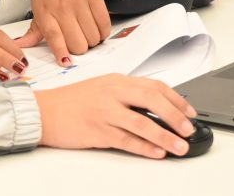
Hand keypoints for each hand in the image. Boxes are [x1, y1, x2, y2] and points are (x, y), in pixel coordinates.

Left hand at [14, 0, 109, 65]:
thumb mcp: (37, 4)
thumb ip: (34, 29)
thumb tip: (21, 46)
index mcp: (44, 12)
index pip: (54, 38)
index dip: (62, 52)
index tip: (66, 61)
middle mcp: (61, 8)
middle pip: (78, 43)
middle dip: (80, 47)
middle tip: (78, 40)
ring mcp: (79, 1)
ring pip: (93, 36)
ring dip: (92, 40)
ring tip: (87, 31)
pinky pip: (104, 23)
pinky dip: (103, 31)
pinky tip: (97, 27)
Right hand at [35, 74, 198, 158]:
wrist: (44, 111)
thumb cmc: (71, 101)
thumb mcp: (101, 88)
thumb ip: (126, 95)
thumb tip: (155, 108)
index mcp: (116, 81)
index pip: (153, 86)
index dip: (176, 99)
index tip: (190, 111)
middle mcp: (112, 93)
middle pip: (152, 100)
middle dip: (175, 115)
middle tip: (189, 128)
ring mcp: (105, 112)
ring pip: (142, 123)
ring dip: (165, 136)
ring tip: (180, 146)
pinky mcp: (97, 131)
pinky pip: (126, 140)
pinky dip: (144, 147)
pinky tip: (157, 152)